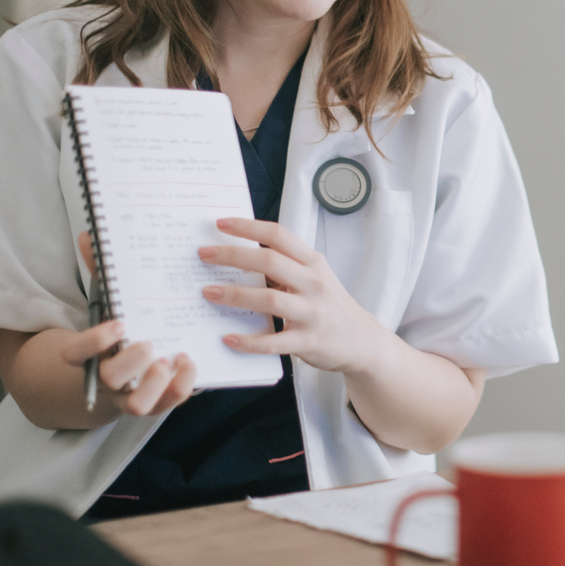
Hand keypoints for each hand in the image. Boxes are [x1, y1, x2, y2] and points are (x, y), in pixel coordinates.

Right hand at [71, 231, 196, 416]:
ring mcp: (130, 395)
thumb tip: (89, 234)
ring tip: (170, 357)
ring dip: (157, 382)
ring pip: (138, 405)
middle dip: (132, 361)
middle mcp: (107, 379)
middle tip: (149, 343)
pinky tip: (189, 360)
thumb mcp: (104, 306)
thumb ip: (100, 274)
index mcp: (86, 355)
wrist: (107, 380)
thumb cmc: (110, 334)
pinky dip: (182, 385)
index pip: (77, 354)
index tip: (119, 323)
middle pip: (111, 379)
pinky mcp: (155, 403)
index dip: (95, 341)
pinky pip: (169, 405)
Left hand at [198, 217, 391, 374]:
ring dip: (234, 294)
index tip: (220, 223)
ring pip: (269, 299)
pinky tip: (228, 338)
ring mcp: (311, 313)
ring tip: (208, 291)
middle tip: (203, 254)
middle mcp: (313, 284)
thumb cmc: (330, 305)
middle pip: (269, 261)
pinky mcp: (308, 341)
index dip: (248, 227)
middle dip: (232, 255)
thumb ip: (286, 265)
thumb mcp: (314, 277)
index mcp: (313, 263)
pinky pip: (274, 342)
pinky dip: (249, 341)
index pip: (279, 235)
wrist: (361, 340)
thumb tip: (240, 256)